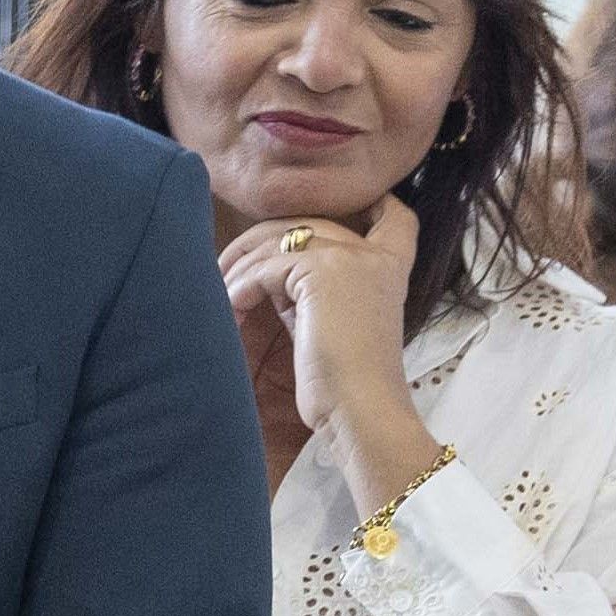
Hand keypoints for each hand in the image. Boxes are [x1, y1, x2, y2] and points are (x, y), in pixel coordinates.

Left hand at [230, 193, 425, 479]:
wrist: (362, 409)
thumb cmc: (344, 383)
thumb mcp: (331, 322)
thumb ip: (314, 291)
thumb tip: (270, 275)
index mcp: (389, 268)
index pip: (395, 219)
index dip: (377, 205)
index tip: (351, 208)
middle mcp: (376, 255)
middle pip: (309, 223)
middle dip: (260, 242)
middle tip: (226, 272)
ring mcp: (352, 258)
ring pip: (278, 240)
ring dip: (240, 269)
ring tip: (220, 298)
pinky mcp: (323, 272)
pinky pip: (263, 269)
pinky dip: (238, 291)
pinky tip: (230, 314)